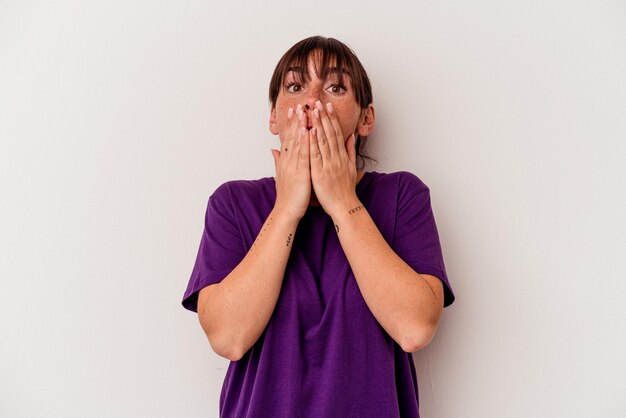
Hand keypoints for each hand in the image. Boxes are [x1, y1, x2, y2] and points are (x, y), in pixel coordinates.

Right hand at [270, 104, 310, 220]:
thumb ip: (279, 161)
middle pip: (292, 137)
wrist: (287, 211)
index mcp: (286, 161)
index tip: (293, 110)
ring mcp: (294, 166)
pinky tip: (309, 131)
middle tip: (298, 105)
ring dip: (300, 126)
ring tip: (303, 112)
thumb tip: (273, 150)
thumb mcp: (283, 175)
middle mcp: (288, 161)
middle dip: (295, 120)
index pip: (288, 138)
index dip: (290, 124)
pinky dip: (306, 142)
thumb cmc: (288, 195)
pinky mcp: (300, 173)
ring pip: (297, 142)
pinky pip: (303, 155)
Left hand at [308, 100, 358, 217]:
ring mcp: (328, 164)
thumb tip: (352, 136)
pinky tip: (309, 131)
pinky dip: (313, 142)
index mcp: (342, 156)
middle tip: (318, 102)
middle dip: (323, 116)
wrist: (345, 206)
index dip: (332, 119)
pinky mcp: (320, 172)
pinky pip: (316, 155)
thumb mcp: (351, 168)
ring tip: (312, 110)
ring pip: (323, 140)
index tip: (327, 106)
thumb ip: (350, 151)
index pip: (336, 133)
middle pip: (330, 133)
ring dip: (317, 124)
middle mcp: (336, 157)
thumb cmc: (346, 189)